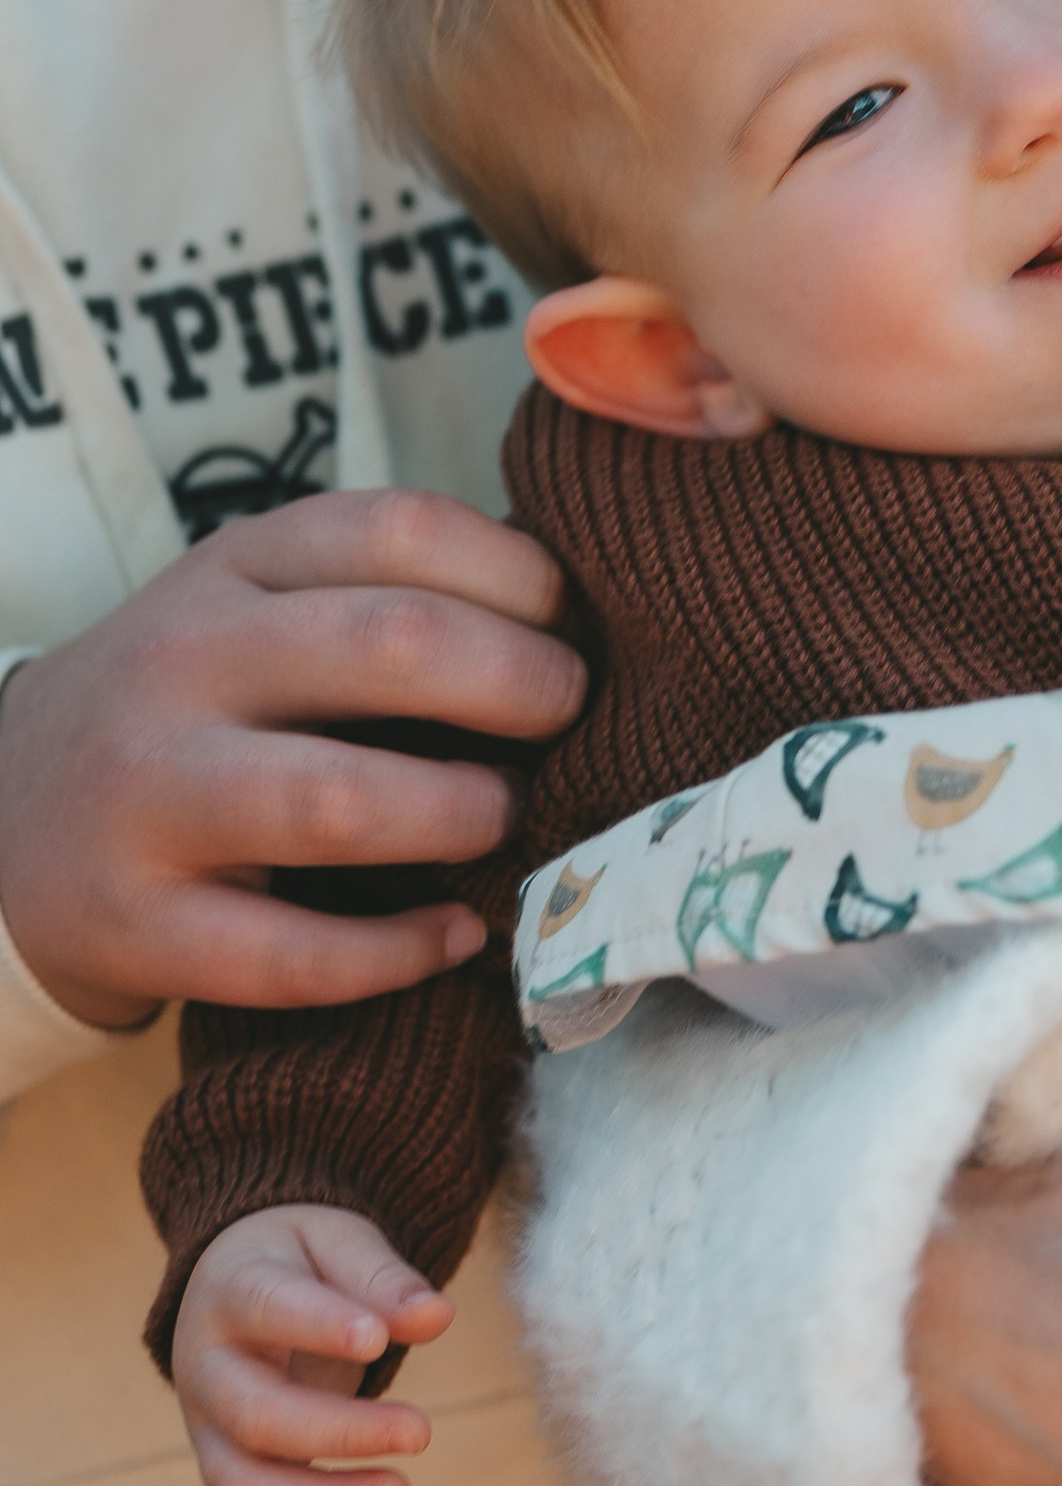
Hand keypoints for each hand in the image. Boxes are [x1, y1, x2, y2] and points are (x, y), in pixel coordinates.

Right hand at [0, 490, 585, 1030]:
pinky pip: (296, 955)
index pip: (400, 529)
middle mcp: (182, 665)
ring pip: (341, 803)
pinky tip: (459, 931)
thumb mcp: (256, 603)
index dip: (521, 578)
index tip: (568, 626)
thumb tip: (580, 615)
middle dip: (523, 685)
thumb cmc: (190, 703)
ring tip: (505, 817)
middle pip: (392, 645)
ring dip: (463, 813)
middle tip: (568, 718)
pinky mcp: (140, 926)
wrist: (2, 817)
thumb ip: (385, 590)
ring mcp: (151, 798)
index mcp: (232, 566)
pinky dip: (403, 952)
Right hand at [170, 1205, 453, 1485]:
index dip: (320, 1326)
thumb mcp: (339, 1241)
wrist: (240, 1281)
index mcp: (232, 1291)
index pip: (267, 1308)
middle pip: (256, 1418)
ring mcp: (210, 1432)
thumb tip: (436, 1317)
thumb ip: (382, 1278)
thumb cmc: (301, 1261)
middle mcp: (207, 1370)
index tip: (379, 1340)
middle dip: (340, 1434)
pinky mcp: (227, 1475)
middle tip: (422, 1431)